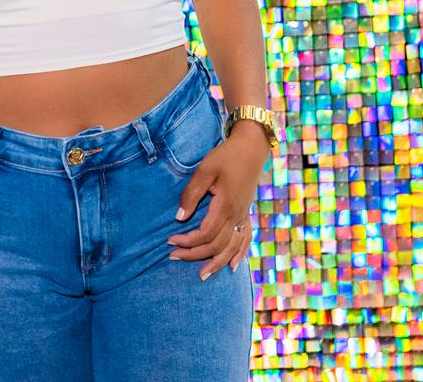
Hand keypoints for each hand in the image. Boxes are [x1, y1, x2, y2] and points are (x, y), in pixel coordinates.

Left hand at [165, 124, 269, 279]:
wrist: (252, 148)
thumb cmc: (226, 156)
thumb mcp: (205, 169)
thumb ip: (191, 194)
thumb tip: (179, 218)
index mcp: (225, 206)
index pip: (205, 233)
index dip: (187, 241)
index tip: (170, 241)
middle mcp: (237, 216)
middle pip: (216, 245)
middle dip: (195, 255)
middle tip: (174, 257)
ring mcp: (244, 216)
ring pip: (232, 248)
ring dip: (216, 263)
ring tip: (202, 275)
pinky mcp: (247, 214)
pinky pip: (246, 240)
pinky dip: (239, 255)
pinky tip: (232, 266)